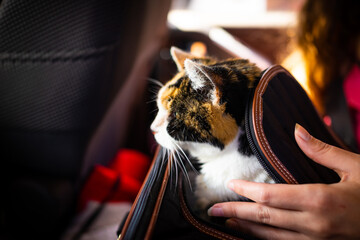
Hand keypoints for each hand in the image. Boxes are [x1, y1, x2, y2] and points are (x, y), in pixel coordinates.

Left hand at [208, 124, 359, 238]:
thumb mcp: (354, 167)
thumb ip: (321, 150)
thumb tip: (296, 130)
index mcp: (320, 199)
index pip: (271, 196)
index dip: (246, 191)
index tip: (230, 185)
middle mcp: (314, 224)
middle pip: (264, 217)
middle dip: (236, 212)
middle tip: (213, 209)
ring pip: (271, 236)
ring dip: (246, 227)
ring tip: (226, 220)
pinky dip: (265, 239)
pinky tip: (253, 233)